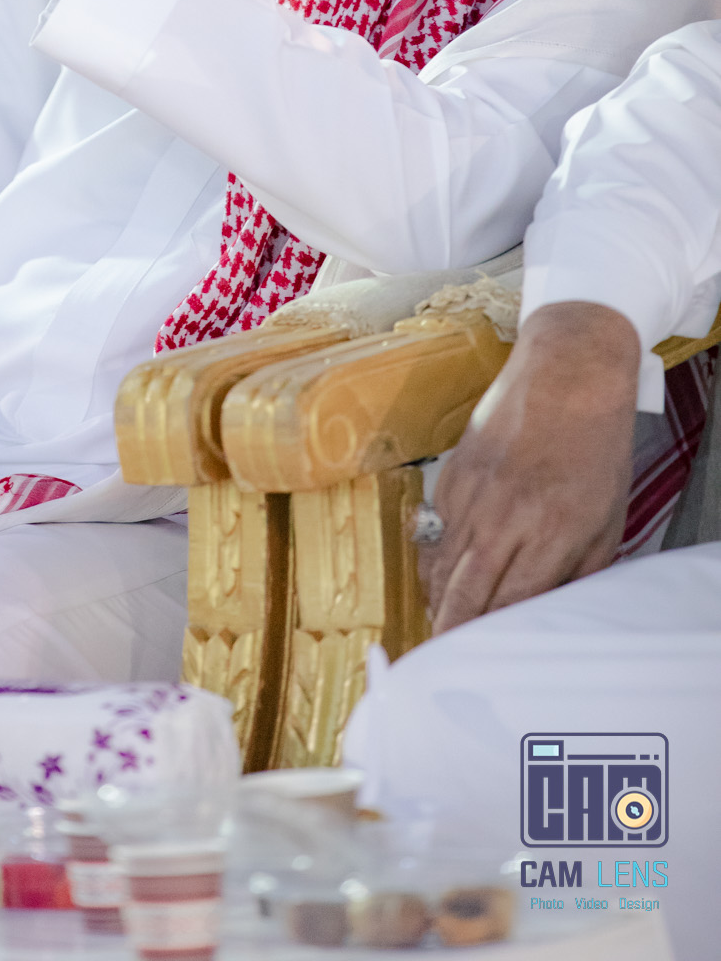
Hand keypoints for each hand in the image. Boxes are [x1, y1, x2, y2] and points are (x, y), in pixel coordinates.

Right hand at [421, 301, 638, 632]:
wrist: (566, 372)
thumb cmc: (596, 445)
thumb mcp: (607, 517)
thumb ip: (580, 571)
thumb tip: (552, 611)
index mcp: (548, 532)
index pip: (508, 605)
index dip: (489, 643)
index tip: (479, 668)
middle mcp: (502, 518)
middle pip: (461, 594)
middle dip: (448, 635)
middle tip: (438, 664)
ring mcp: (469, 494)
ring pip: (439, 566)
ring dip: (437, 601)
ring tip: (439, 627)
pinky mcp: (450, 474)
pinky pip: (434, 532)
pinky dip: (435, 560)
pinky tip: (442, 577)